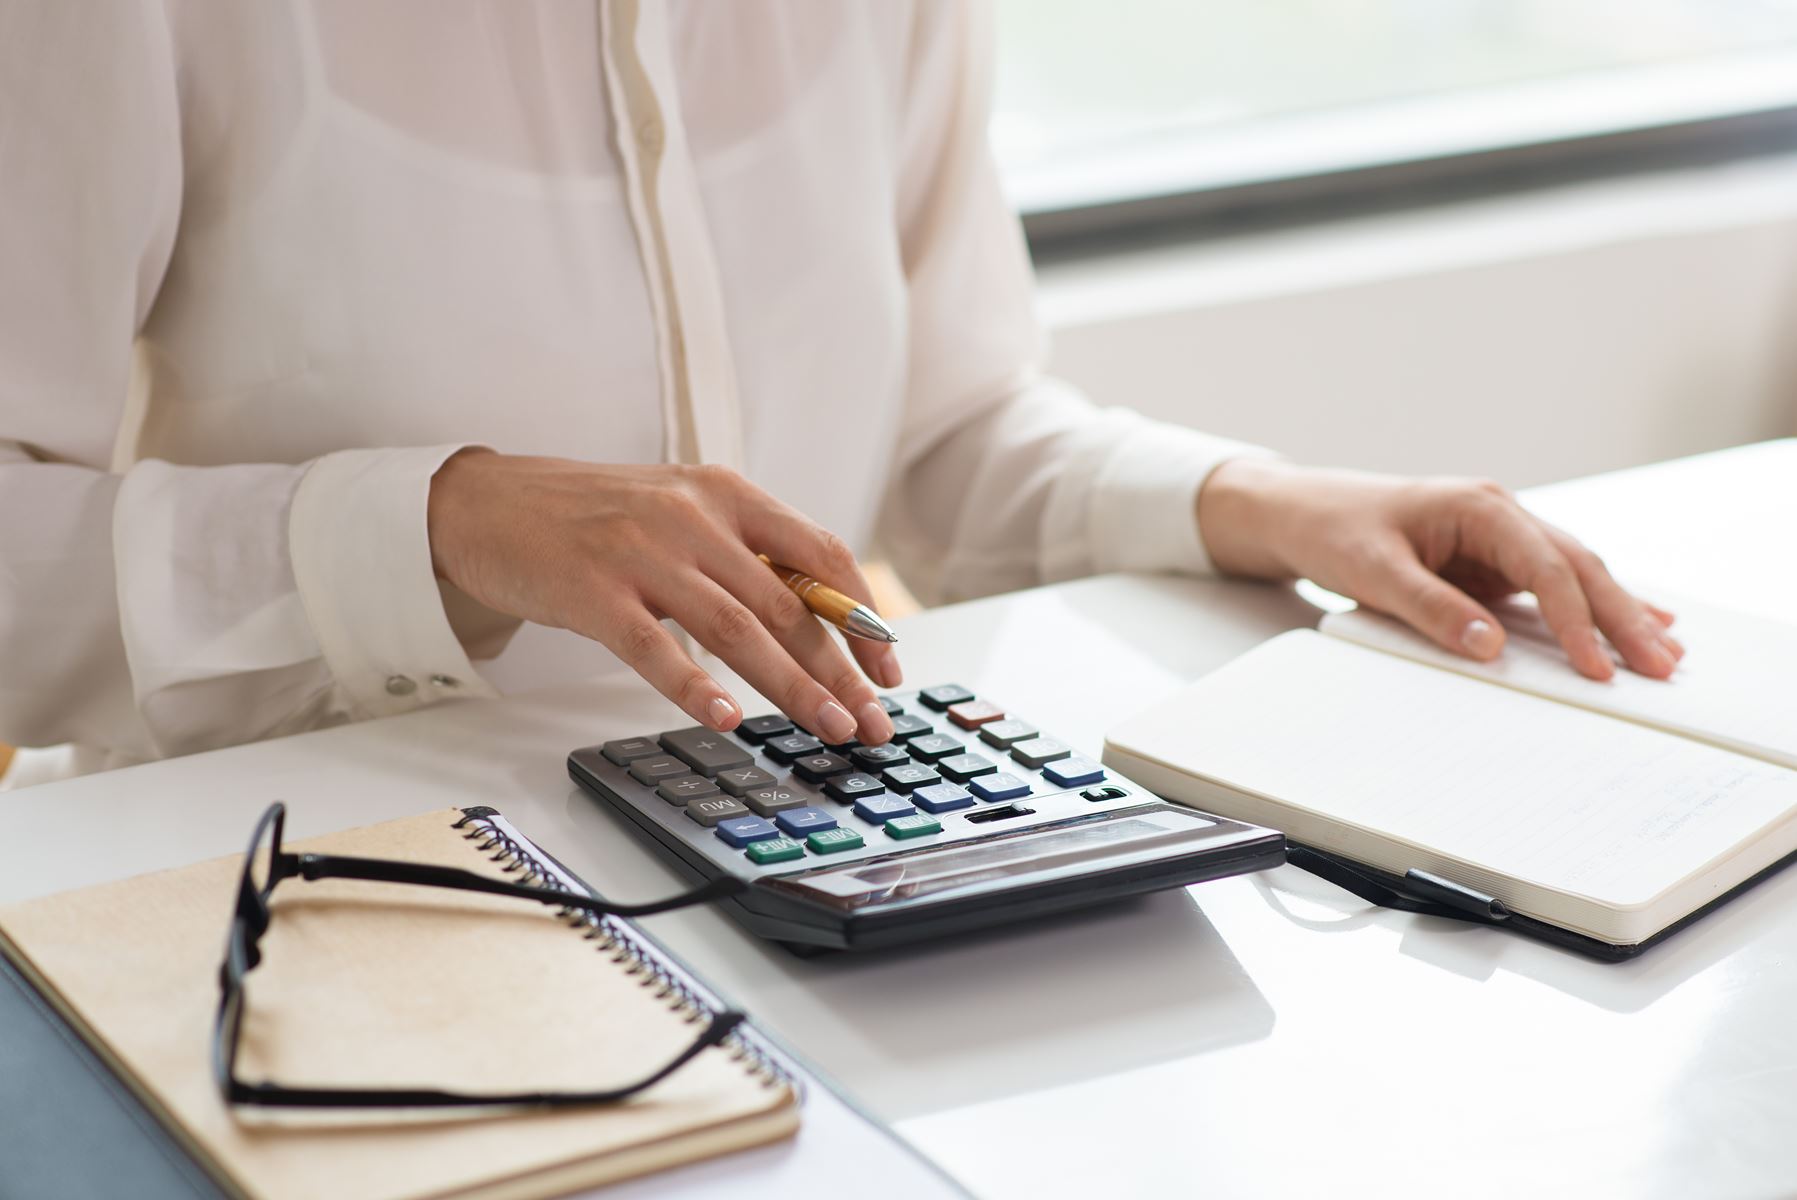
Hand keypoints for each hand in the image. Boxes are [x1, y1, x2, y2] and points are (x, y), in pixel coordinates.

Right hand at [427, 452, 900, 741]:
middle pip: (787, 603)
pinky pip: (654, 647)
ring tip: (827, 729)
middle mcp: (693, 516)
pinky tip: (725, 719)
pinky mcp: (592, 592)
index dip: (862, 616)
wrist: (487, 503)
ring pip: (737, 629)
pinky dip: (694, 686)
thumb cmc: (594, 517)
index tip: (887, 670)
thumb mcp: (681, 511)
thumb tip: (819, 621)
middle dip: (840, 671)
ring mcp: (642, 553)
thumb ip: (743, 553)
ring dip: (790, 686)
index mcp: (726, 493)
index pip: (820, 555)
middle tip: (872, 724)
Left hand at [1196, 459, 1681, 680]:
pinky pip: (1551, 586)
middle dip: (1623, 617)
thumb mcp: (1373, 572)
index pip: (1545, 567)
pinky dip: (1590, 607)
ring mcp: (1499, 538)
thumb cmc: (1334, 531)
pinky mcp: (1491, 562)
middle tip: (1663, 666)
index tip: (1597, 667)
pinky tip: (1636, 622)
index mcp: (1478, 507)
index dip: (1575, 620)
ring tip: (1665, 656)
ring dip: (1618, 614)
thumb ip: (1430, 608)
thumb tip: (1488, 646)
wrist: (1302, 513)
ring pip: (1574, 575)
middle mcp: (1499, 515)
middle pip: (1577, 567)